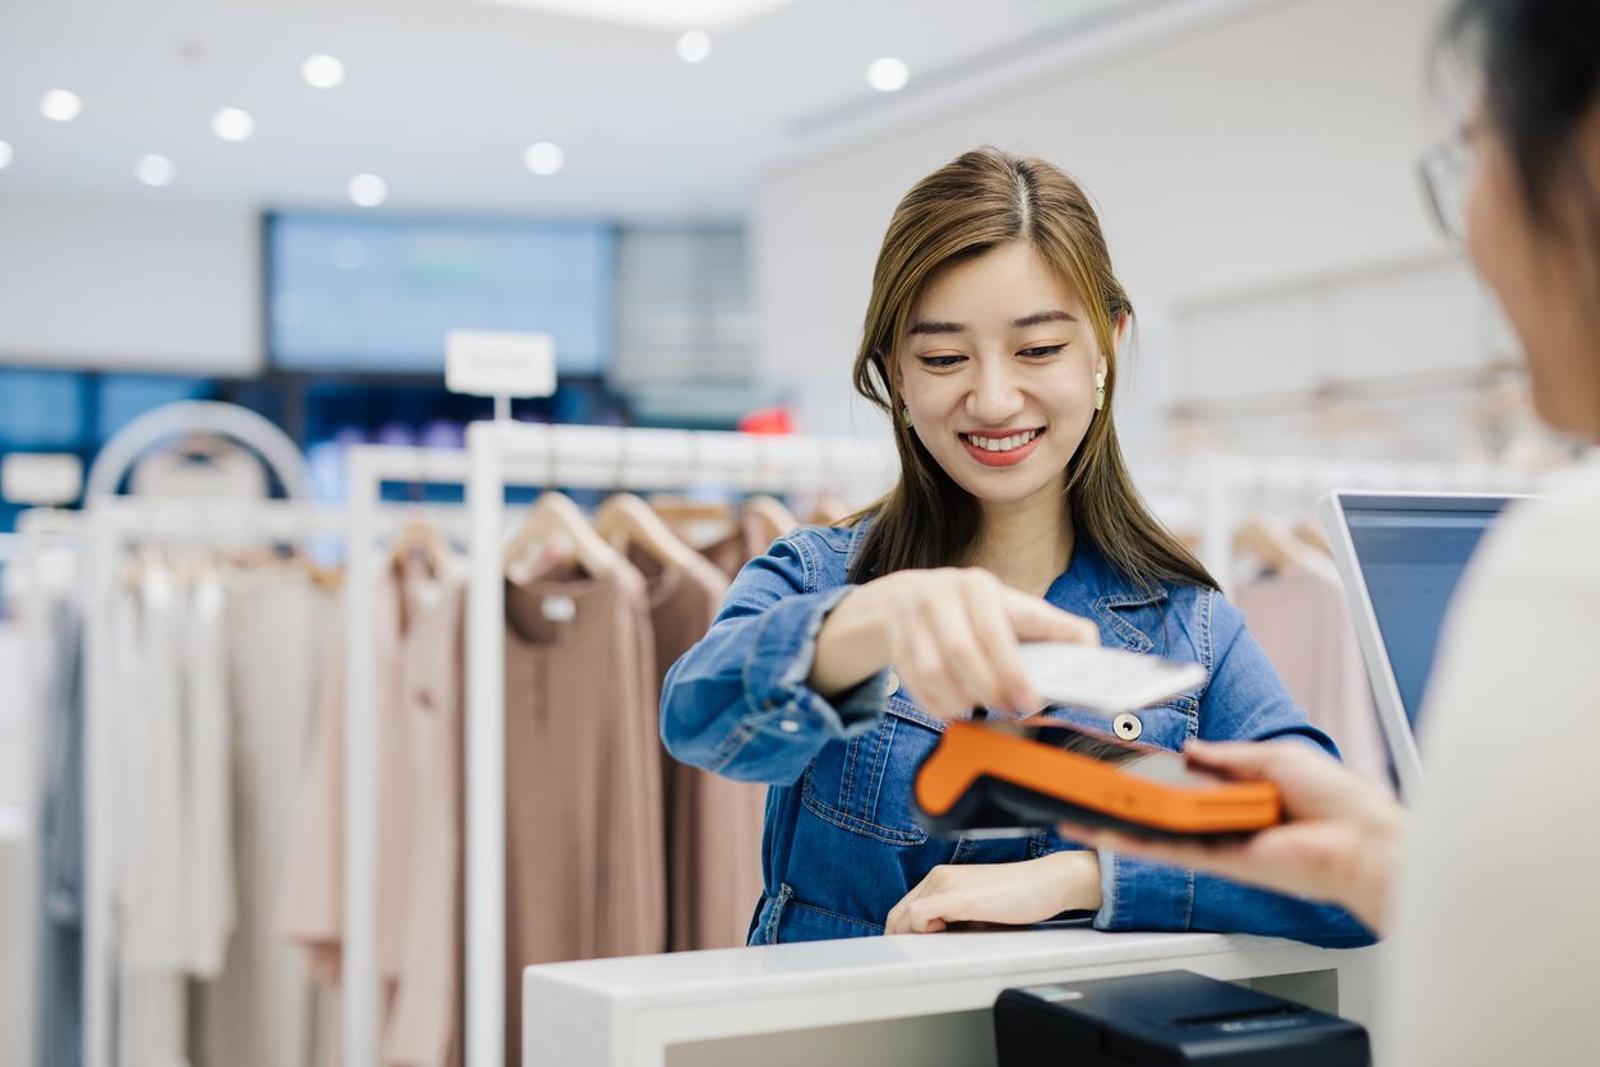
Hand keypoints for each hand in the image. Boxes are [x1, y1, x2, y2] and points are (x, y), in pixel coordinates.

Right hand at [816, 567, 1097, 719]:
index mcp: (977, 587)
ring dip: (963, 701)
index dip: (1014, 672)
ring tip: (984, 709)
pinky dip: (939, 706)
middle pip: (962, 654)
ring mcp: (911, 622)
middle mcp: (939, 598)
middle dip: (990, 690)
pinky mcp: (895, 646)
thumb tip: (1091, 649)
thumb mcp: (1013, 608)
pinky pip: (916, 687)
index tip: (1031, 701)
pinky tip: (957, 709)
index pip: (996, 632)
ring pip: (935, 674)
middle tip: (1010, 710)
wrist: (905, 598)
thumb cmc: (974, 610)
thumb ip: (1053, 628)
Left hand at [884, 852, 1102, 934]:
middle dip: (900, 938)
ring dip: (912, 937)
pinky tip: (945, 934)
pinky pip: (919, 915)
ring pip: (904, 914)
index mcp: (943, 878)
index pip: (906, 907)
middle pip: (898, 912)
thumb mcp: (979, 908)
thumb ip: (956, 918)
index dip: (902, 932)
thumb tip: (938, 941)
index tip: (910, 951)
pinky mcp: (957, 896)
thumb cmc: (1021, 897)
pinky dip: (922, 930)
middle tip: (913, 959)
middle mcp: (940, 877)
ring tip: (934, 948)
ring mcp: (946, 884)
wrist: (1048, 882)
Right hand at [1056, 740, 1405, 934]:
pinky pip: (1170, 851)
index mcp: (1242, 795)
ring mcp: (1220, 844)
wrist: (1362, 840)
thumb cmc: (1335, 800)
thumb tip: (1190, 749)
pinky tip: (1106, 834)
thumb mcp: (1273, 758)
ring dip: (1117, 824)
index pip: (1186, 785)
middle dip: (1125, 801)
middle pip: (1164, 811)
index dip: (1154, 776)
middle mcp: (1226, 822)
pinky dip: (1136, 844)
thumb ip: (1226, 757)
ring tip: (1078, 813)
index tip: (1122, 769)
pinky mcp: (1221, 863)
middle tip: (1086, 789)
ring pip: (1157, 834)